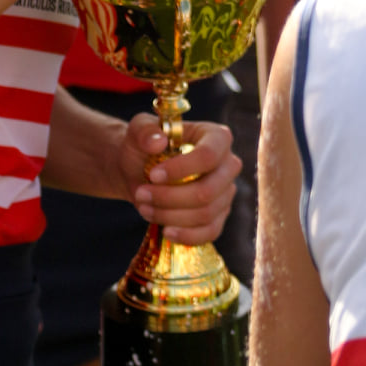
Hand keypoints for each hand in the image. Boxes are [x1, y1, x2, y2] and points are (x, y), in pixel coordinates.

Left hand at [119, 114, 239, 245]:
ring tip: (144, 207)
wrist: (138, 169)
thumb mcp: (137, 130)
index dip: (181, 169)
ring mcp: (226, 192)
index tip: (153, 175)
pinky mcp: (219, 217)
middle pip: (208, 191)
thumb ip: (144, 131)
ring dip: (170, 215)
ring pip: (205, 214)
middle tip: (141, 194)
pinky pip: (209, 232)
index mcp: (216, 137)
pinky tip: (165, 230)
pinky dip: (186, 235)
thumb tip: (158, 141)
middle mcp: (228, 164)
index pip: (208, 156)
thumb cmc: (143, 145)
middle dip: (170, 197)